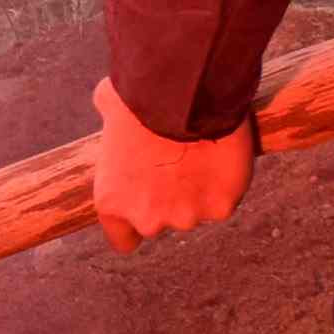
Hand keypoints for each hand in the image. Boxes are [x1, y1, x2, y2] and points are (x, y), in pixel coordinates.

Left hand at [88, 80, 252, 245]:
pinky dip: (224, 185)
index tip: (144, 199)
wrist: (184, 95)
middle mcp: (147, 219)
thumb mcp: (109, 107)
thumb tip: (108, 106)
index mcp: (113, 202)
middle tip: (176, 164)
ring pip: (194, 211)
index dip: (134, 220)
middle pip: (161, 221)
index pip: (123, 238)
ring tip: (199, 155)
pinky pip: (223, 200)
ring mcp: (186, 216)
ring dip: (196, 191)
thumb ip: (109, 124)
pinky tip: (220, 157)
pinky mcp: (220, 208)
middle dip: (167, 199)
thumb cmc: (140, 96)